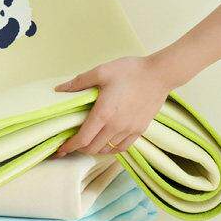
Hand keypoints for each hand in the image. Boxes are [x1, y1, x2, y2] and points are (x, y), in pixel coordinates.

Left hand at [53, 56, 173, 156]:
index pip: (82, 139)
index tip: (61, 148)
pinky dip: (111, 149)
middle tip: (72, 144)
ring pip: (106, 150)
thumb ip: (79, 82)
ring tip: (88, 142)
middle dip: (79, 149)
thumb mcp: (102, 71)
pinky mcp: (139, 130)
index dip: (69, 146)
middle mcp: (115, 126)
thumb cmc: (131, 71)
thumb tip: (60, 89)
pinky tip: (106, 143)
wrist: (160, 74)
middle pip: (92, 148)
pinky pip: (122, 148)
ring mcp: (129, 130)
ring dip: (94, 149)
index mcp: (103, 113)